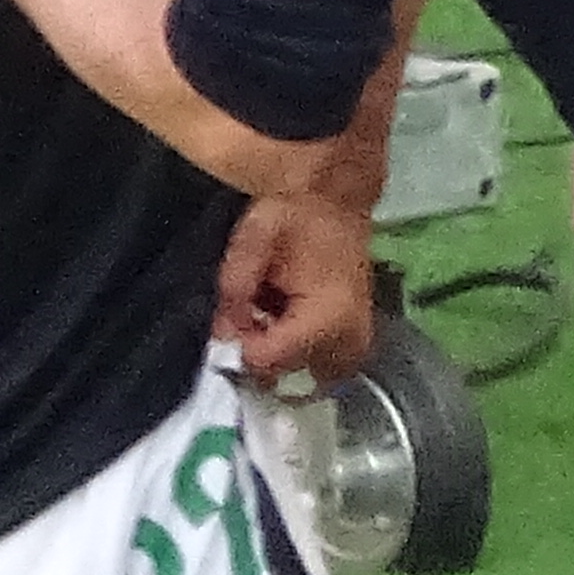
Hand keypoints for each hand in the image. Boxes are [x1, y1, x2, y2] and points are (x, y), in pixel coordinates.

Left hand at [217, 194, 377, 386]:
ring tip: (266, 302)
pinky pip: (304, 362)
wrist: (340, 204)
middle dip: (251, 342)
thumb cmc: (300, 214)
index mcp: (328, 316)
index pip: (267, 361)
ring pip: (287, 369)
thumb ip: (237, 278)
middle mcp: (347, 343)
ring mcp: (352, 350)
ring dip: (266, 344)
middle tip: (247, 303)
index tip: (230, 314)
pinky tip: (280, 310)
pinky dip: (284, 342)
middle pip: (276, 370)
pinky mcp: (350, 350)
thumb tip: (221, 333)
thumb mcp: (258, 231)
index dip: (238, 343)